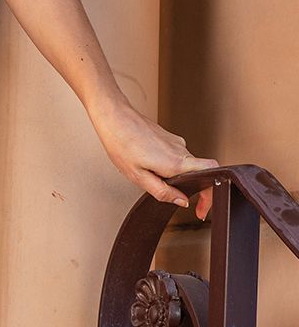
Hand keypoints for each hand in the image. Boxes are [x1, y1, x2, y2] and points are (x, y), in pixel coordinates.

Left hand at [92, 94, 218, 220]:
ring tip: (153, 177)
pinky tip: (148, 164)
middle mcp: (180, 150)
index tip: (202, 208)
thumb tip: (181, 201)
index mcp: (175, 162)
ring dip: (175, 176)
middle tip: (179, 199)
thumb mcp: (138, 177)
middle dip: (191, 188)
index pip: (212, 173)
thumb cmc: (121, 144)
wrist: (114, 118)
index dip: (211, 194)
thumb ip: (162, 191)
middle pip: (199, 172)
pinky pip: (175, 156)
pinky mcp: (169, 137)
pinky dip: (168, 165)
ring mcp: (176, 142)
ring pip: (185, 165)